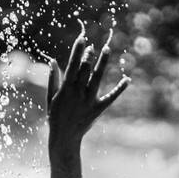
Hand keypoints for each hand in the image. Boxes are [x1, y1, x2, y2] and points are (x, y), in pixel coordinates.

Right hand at [44, 26, 129, 155]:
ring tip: (106, 49)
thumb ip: (52, 79)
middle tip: (92, 45)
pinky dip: (119, 89)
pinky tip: (127, 79)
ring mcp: (89, 100)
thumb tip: (53, 62)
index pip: (72, 65)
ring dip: (102, 63)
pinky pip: (110, 97)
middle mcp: (78, 92)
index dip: (77, 51)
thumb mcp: (51, 98)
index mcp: (65, 88)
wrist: (64, 138)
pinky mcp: (98, 109)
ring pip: (97, 78)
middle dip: (89, 56)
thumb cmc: (55, 117)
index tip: (81, 39)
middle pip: (85, 69)